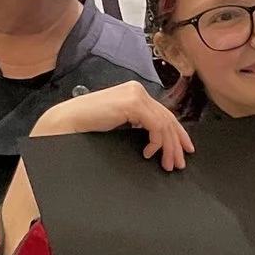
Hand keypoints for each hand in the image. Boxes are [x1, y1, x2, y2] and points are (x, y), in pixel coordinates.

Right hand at [29, 82, 191, 167]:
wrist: (67, 121)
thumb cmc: (88, 125)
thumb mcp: (120, 124)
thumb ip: (138, 124)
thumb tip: (157, 140)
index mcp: (135, 93)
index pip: (164, 113)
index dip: (178, 133)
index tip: (186, 149)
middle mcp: (138, 90)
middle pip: (167, 118)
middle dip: (176, 143)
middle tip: (179, 163)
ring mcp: (135, 95)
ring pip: (164, 123)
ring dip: (168, 147)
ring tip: (166, 164)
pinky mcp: (132, 103)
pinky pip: (155, 125)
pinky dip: (156, 141)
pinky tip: (149, 153)